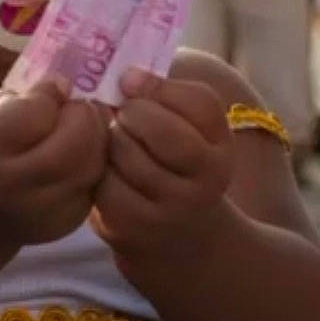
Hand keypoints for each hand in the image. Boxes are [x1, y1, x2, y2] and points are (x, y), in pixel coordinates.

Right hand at [0, 78, 108, 247]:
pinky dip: (94, 163)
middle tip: (74, 109)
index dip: (50, 93)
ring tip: (77, 130)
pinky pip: (97, 183)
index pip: (38, 110)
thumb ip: (22, 98)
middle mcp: (16, 184)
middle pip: (78, 139)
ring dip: (96, 138)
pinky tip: (75, 157)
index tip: (47, 91)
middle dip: (83, 115)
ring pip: (96, 162)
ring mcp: (45, 210)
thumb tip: (68, 87)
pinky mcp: (67, 222)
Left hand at [92, 69, 233, 263]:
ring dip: (111, 140)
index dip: (156, 86)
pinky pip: (102, 183)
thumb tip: (127, 78)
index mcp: (220, 154)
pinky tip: (106, 170)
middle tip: (123, 116)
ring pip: (124, 153)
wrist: (182, 242)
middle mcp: (203, 185)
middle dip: (131, 113)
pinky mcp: (130, 229)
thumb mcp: (197, 134)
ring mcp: (167, 212)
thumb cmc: (183, 170)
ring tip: (117, 143)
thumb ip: (170, 96)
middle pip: (156, 127)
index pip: (196, 103)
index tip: (132, 83)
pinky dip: (98, 170)